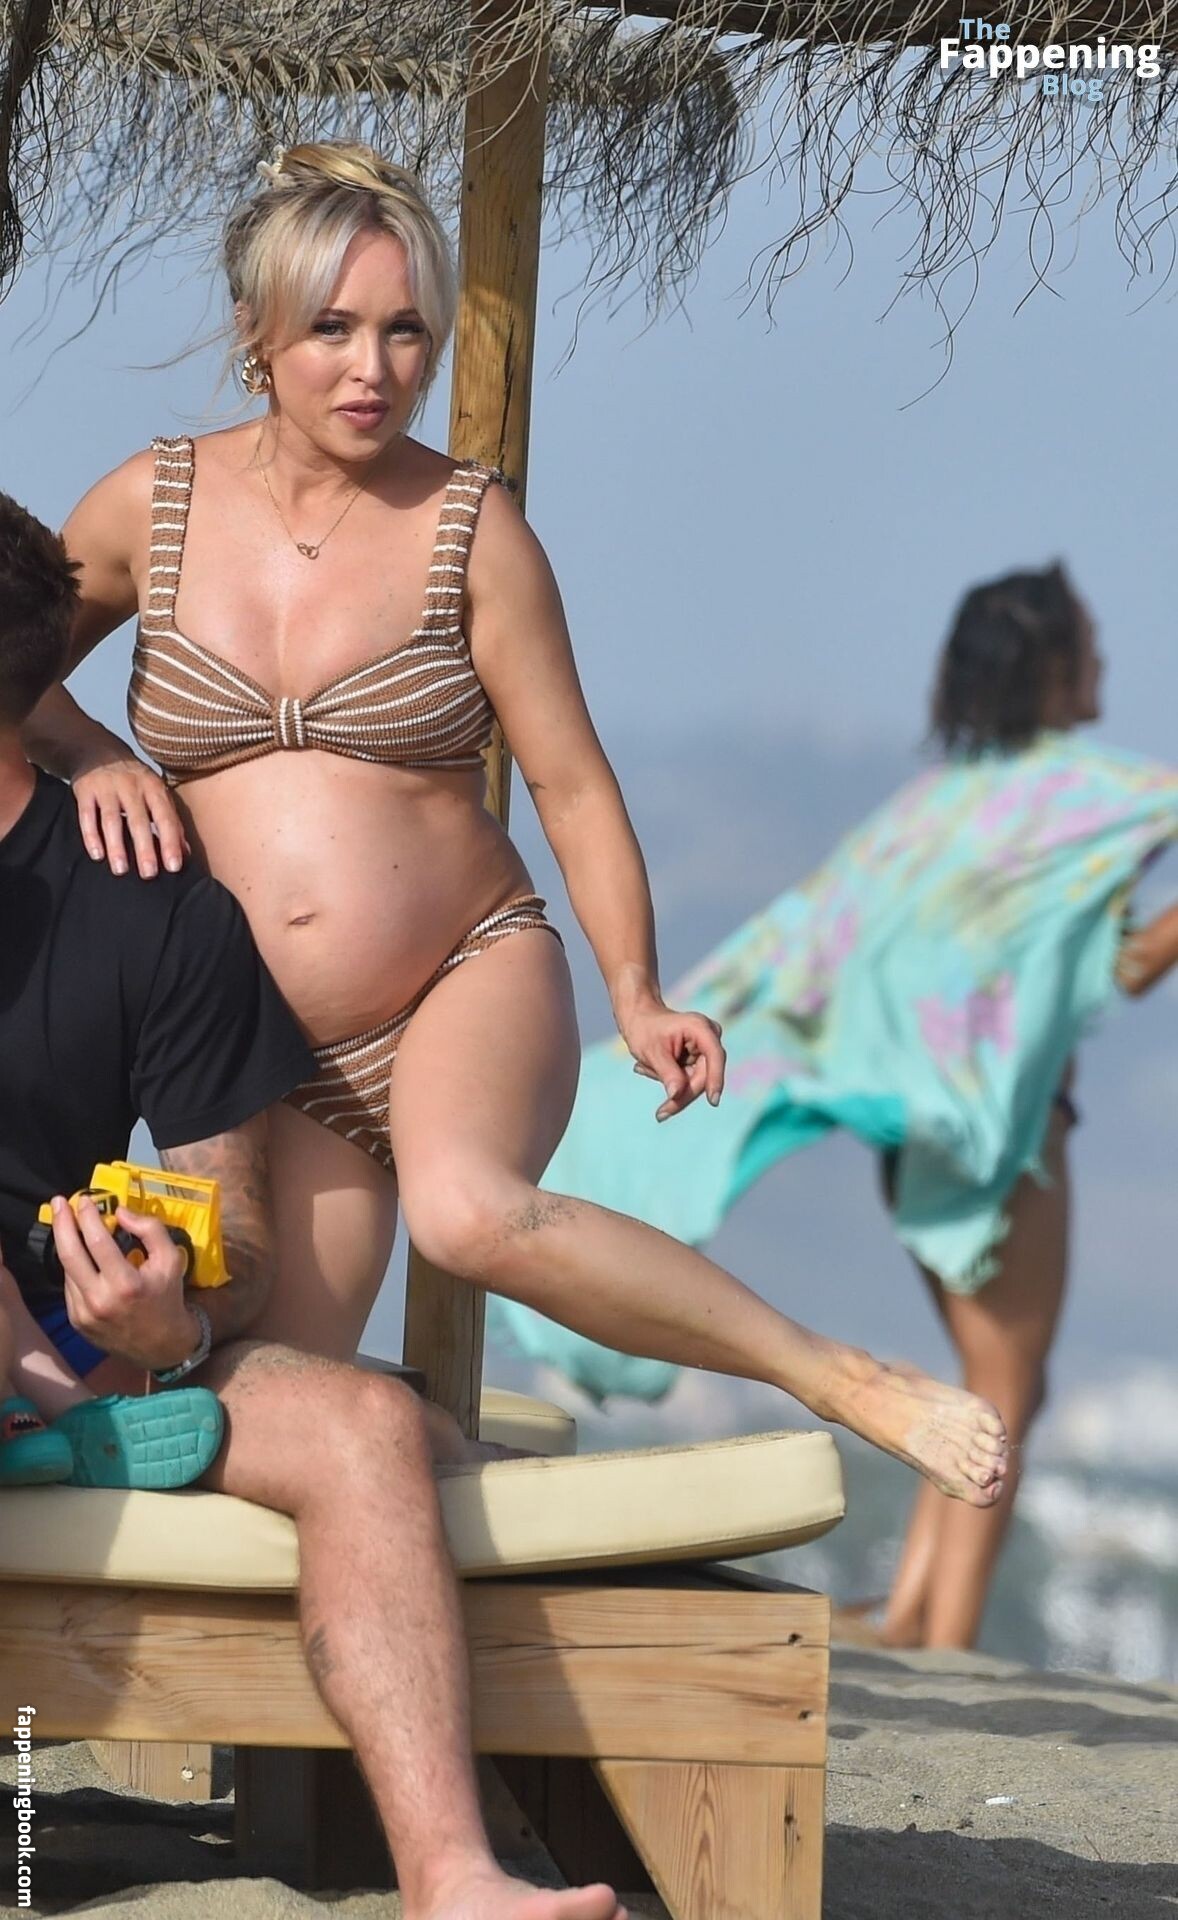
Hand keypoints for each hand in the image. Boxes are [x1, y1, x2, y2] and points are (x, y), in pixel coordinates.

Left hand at [50, 1196, 197, 1370]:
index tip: (84, 1200)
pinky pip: (70, 1286)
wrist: (161, 1345)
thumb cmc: (167, 1297)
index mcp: (126, 1284)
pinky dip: (74, 1268)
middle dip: (61, 1223)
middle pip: (69, 1254)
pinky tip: (81, 1258)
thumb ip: (150, 1230)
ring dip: (67, 1244)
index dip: (88, 1216)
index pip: (97, 1242)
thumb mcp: (171, 1259)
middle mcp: (100, 1300)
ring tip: (69, 1225)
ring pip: (67, 1270)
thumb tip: (120, 1213)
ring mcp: (84, 1314)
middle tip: (58, 1203)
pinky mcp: (77, 1322)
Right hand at [72, 744, 187, 878]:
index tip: (174, 867)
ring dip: (116, 846)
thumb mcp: (156, 794)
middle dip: (145, 849)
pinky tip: (97, 855)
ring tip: (120, 870)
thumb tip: (186, 854)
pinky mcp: (85, 790)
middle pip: (139, 820)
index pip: (165, 818)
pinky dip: (91, 836)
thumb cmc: (135, 781)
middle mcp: (132, 786)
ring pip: (112, 819)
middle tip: (149, 874)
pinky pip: (87, 815)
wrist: (99, 751)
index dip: (170, 842)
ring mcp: (107, 787)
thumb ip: (170, 822)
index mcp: (154, 788)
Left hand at [622, 1003, 725, 1120]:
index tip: (712, 1101)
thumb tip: (677, 1095)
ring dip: (671, 1083)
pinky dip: (671, 1080)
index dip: (715, 1079)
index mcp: (700, 1028)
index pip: (715, 1056)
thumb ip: (667, 1073)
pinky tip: (648, 1067)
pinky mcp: (700, 1058)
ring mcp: (706, 1048)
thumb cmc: (644, 1030)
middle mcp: (709, 1037)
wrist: (639, 1019)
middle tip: (660, 1113)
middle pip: (705, 1075)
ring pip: (697, 1081)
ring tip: (643, 1067)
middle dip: (683, 1094)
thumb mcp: (652, 1053)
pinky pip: (691, 1079)